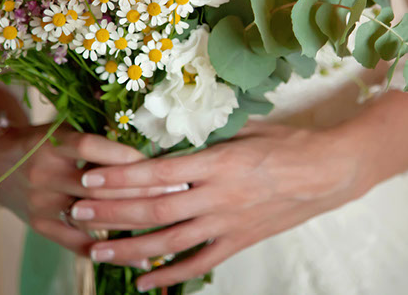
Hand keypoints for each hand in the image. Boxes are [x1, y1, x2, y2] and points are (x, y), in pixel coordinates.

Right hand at [0, 125, 183, 263]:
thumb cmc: (44, 140)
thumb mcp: (64, 127)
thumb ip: (98, 136)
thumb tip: (147, 147)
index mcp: (52, 143)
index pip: (92, 147)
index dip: (126, 156)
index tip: (161, 162)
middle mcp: (45, 172)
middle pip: (99, 185)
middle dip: (143, 189)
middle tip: (179, 191)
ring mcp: (42, 202)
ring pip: (95, 214)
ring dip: (134, 218)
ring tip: (169, 219)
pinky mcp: (41, 225)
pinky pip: (79, 243)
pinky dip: (111, 251)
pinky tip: (141, 257)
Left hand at [70, 120, 376, 290]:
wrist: (330, 172)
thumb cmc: (289, 144)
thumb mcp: (247, 129)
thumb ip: (208, 138)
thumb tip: (172, 138)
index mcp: (217, 163)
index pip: (158, 172)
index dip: (120, 177)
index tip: (90, 178)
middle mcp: (217, 196)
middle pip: (155, 209)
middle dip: (112, 212)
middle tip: (77, 213)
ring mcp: (228, 223)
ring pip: (170, 242)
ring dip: (131, 248)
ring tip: (98, 250)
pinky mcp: (239, 241)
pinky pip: (199, 262)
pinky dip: (171, 277)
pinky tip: (144, 284)